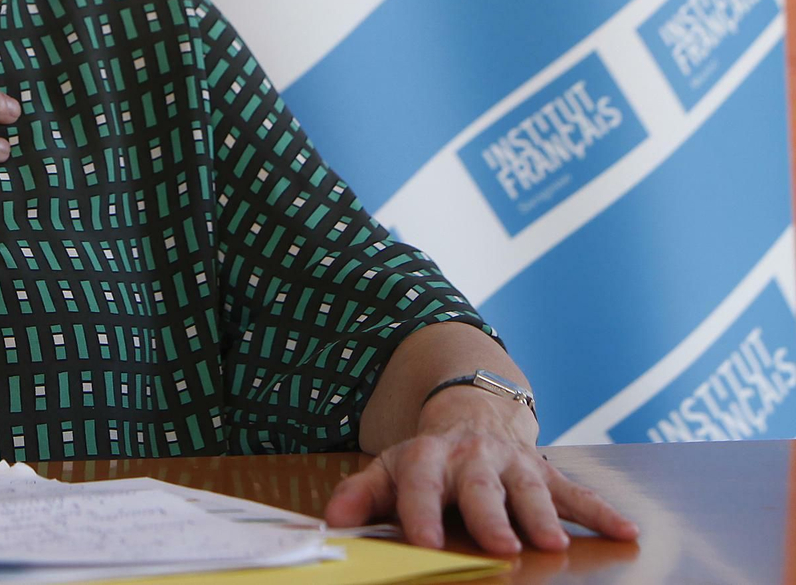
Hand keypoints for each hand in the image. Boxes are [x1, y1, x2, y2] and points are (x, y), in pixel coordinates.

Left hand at [324, 388, 638, 555]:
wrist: (471, 414)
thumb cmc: (428, 460)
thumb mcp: (390, 469)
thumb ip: (362, 494)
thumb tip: (333, 522)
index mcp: (429, 458)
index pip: (420, 484)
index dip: (421, 514)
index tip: (427, 544)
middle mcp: (473, 458)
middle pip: (481, 488)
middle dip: (491, 517)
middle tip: (502, 545)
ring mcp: (514, 464)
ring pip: (530, 489)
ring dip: (543, 516)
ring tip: (554, 544)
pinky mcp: (547, 473)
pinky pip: (576, 492)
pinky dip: (601, 511)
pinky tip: (625, 531)